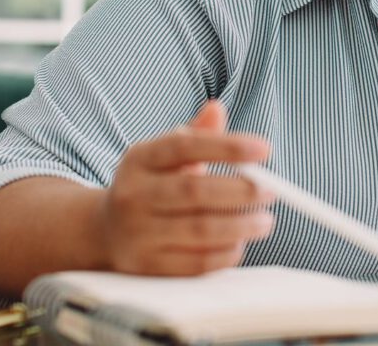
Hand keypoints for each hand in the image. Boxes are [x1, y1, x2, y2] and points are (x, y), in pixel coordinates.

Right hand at [100, 101, 273, 275]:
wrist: (105, 232)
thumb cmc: (151, 185)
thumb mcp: (165, 155)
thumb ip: (196, 134)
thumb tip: (217, 108)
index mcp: (140, 159)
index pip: (186, 146)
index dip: (227, 146)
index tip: (264, 149)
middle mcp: (134, 194)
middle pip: (195, 190)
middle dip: (241, 191)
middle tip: (271, 190)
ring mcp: (137, 233)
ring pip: (199, 230)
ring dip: (241, 225)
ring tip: (265, 220)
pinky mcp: (146, 268)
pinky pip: (195, 264)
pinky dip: (225, 254)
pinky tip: (240, 242)